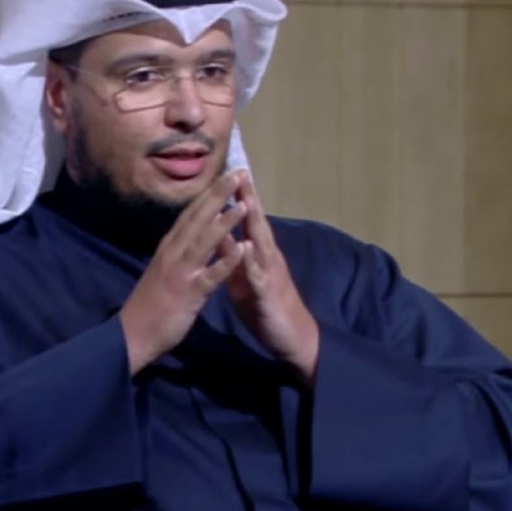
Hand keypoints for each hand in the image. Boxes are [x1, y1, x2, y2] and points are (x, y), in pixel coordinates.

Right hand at [119, 171, 249, 373]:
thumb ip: (177, 252)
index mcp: (169, 247)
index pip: (191, 213)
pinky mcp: (189, 293)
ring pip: (205, 241)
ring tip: (245, 204)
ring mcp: (181, 272)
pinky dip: (227, 261)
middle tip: (238, 172)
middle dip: (219, 195)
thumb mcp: (164, 270)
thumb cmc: (150, 304)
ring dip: (225, 221)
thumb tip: (189, 235)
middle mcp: (173, 253)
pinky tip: (243, 249)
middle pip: (199, 218)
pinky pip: (211, 275)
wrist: (133, 335)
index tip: (225, 174)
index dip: (209, 192)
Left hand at [217, 171, 319, 382]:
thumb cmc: (267, 307)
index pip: (247, 220)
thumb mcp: (244, 278)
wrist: (292, 338)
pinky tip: (246, 248)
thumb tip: (219, 234)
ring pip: (260, 243)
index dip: (238, 197)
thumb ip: (232, 256)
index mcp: (258, 253)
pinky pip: (258, 277)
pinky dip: (251, 262)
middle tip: (239, 171)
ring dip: (253, 222)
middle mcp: (267, 258)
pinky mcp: (268, 295)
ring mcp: (270, 274)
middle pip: (256, 223)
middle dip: (248, 198)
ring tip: (245, 200)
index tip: (227, 173)